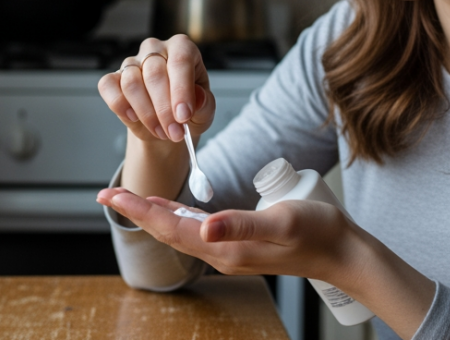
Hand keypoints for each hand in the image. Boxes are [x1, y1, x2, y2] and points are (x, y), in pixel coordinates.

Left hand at [96, 187, 357, 282]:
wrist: (343, 252)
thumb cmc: (317, 232)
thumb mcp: (280, 221)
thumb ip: (241, 224)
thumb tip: (203, 226)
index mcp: (225, 248)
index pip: (170, 228)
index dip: (138, 210)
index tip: (110, 196)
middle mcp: (222, 254)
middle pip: (168, 232)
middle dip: (136, 212)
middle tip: (106, 194)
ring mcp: (230, 252)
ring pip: (180, 233)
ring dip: (153, 216)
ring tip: (129, 200)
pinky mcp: (239, 246)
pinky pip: (197, 233)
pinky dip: (177, 219)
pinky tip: (172, 210)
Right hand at [98, 35, 214, 143]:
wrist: (166, 124)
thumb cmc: (187, 110)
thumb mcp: (205, 111)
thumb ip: (205, 104)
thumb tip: (198, 97)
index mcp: (182, 48)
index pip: (180, 60)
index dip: (181, 89)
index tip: (183, 115)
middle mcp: (156, 49)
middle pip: (154, 73)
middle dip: (164, 109)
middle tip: (175, 132)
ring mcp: (132, 62)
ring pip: (131, 82)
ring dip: (146, 113)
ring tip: (161, 131)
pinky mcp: (113, 77)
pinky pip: (109, 86)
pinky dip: (120, 105)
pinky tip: (134, 118)